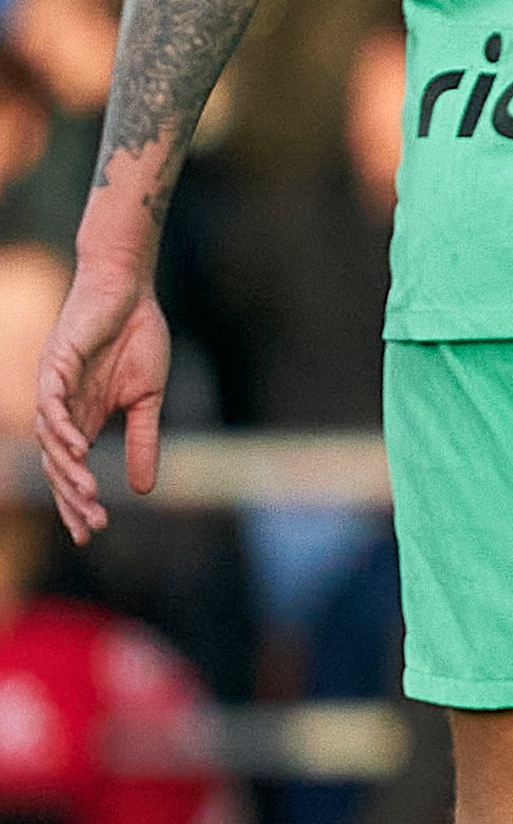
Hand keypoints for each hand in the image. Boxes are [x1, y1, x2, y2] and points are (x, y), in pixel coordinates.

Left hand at [33, 253, 169, 543]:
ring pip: (52, 439)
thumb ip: (143, 441)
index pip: (73, 468)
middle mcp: (61, 408)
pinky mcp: (56, 363)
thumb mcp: (148, 400)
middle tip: (92, 525)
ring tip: (90, 494)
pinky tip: (78, 448)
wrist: (129, 290)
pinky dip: (61, 427)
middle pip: (59, 463)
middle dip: (73, 497)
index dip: (78, 501)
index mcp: (82, 417)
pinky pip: (52, 402)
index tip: (92, 533)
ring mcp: (55, 387)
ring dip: (69, 468)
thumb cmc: (138, 339)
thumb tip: (143, 489)